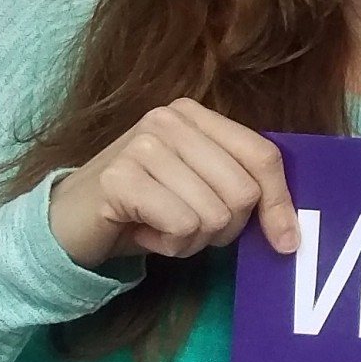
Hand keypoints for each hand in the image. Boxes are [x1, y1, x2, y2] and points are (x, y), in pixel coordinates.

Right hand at [46, 98, 298, 269]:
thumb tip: (290, 233)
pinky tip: (144, 233)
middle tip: (191, 228)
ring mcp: (142, 145)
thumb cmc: (145, 207)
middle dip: (225, 228)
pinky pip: (181, 226)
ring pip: (213, 215)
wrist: (70, 222)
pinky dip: (169, 245)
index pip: (263, 156)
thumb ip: (241, 191)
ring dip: (192, 240)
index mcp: (195, 115)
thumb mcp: (200, 190)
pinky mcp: (119, 178)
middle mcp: (169, 120)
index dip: (280, 203)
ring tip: (162, 227)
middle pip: (243, 191)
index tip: (286, 241)